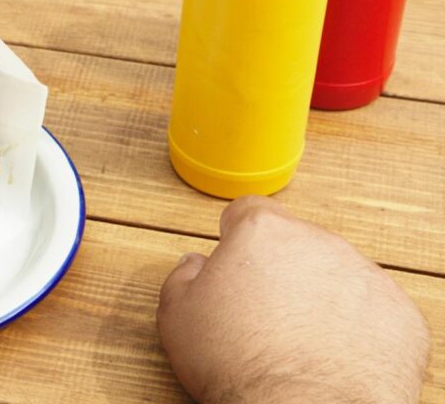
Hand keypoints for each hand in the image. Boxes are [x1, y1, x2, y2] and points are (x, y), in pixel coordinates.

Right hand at [157, 196, 429, 402]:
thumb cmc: (239, 365)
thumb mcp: (177, 316)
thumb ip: (183, 277)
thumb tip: (194, 266)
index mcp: (264, 233)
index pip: (248, 212)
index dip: (237, 238)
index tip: (236, 263)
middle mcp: (319, 243)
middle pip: (295, 245)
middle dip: (280, 273)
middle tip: (261, 316)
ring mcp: (365, 277)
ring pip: (337, 277)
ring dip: (320, 299)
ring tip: (298, 343)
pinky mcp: (399, 314)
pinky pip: (373, 312)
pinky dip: (356, 330)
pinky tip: (332, 357)